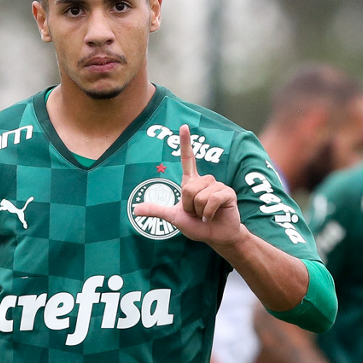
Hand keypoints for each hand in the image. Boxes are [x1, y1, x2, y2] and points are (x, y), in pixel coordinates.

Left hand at [132, 125, 241, 246]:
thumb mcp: (174, 218)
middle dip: (189, 206)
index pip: (189, 159)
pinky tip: (211, 217)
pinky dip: (208, 213)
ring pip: (199, 194)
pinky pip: (212, 199)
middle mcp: (205, 181)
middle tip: (196, 214)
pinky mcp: (227, 193)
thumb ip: (157, 211)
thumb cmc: (197, 226)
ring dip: (199, 210)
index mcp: (192, 183)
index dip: (186, 143)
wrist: (216, 237)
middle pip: (188, 188)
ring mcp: (218, 186)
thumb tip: (135, 210)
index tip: (183, 126)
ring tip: (205, 215)